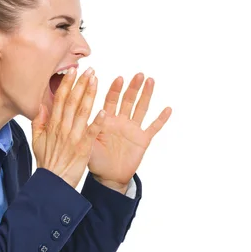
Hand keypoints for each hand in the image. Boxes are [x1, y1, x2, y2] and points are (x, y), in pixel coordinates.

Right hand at [32, 67, 105, 188]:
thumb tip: (41, 106)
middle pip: (72, 101)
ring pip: (82, 112)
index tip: (72, 71)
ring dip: (89, 95)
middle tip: (89, 70)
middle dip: (81, 84)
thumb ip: (39, 121)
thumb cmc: (47, 162)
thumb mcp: (37, 140)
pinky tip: (103, 110)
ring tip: (95, 81)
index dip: (67, 84)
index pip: (60, 99)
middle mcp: (63, 128)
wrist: (53, 181)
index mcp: (53, 125)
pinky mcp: (83, 147)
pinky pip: (91, 132)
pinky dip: (96, 121)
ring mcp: (73, 137)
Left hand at [87, 73, 171, 190]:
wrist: (108, 177)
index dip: (115, 89)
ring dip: (146, 95)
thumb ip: (87, 129)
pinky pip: (153, 128)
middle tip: (138, 74)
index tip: (118, 78)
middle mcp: (121, 121)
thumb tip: (83, 113)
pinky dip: (161, 119)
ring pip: (141, 108)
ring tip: (150, 80)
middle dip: (133, 87)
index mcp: (106, 120)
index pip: (111, 100)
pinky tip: (168, 108)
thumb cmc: (95, 160)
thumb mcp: (88, 143)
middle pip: (128, 100)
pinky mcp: (143, 140)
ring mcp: (133, 129)